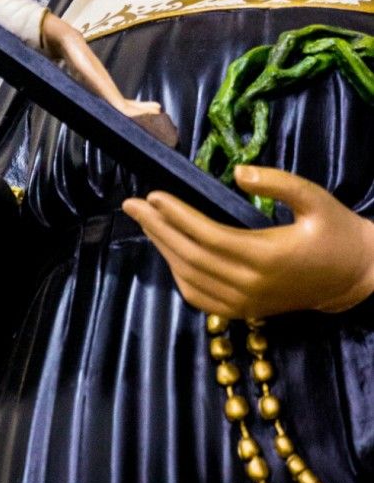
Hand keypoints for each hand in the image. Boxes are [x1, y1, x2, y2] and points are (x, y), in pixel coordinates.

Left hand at [122, 166, 373, 317]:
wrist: (353, 277)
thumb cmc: (334, 232)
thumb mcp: (315, 198)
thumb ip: (278, 182)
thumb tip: (238, 171)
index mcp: (266, 256)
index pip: (207, 236)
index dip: (177, 215)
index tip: (153, 195)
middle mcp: (250, 285)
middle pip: (190, 256)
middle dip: (157, 228)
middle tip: (132, 205)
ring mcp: (245, 304)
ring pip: (190, 278)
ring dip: (163, 249)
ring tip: (145, 222)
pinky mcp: (244, 312)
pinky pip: (200, 298)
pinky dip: (178, 275)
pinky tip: (167, 252)